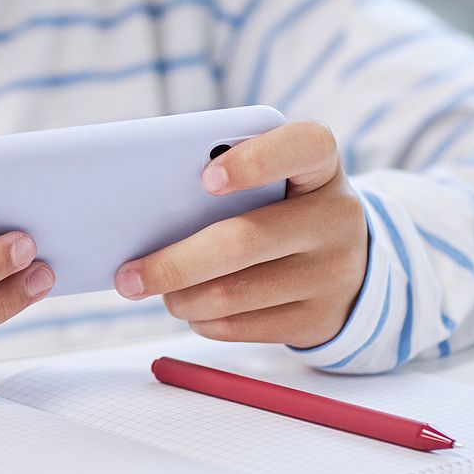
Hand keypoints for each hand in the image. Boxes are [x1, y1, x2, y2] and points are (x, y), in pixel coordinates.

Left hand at [114, 121, 367, 348]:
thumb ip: (225, 179)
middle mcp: (336, 217)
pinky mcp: (318, 319)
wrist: (345, 266)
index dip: (256, 160)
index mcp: (322, 165)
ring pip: (233, 294)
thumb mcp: (274, 182)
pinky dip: (203, 321)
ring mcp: (332, 273)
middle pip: (244, 241)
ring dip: (181, 297)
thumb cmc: (282, 208)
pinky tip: (194, 309)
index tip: (206, 177)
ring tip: (160, 291)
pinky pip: (241, 327)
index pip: (305, 146)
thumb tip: (147, 214)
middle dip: (174, 263)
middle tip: (128, 276)